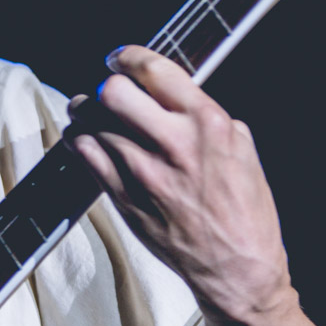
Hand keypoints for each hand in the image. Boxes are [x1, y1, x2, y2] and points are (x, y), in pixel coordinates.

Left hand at [69, 46, 294, 325]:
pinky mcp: (124, 199)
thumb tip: (176, 95)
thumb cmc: (246, 212)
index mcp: (207, 123)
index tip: (120, 58)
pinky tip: (86, 141)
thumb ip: (208, 116)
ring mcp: (143, 173)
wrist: (237, 269)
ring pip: (92, 123)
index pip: (154, 70)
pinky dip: (80, 142)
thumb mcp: (244, 150)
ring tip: (89, 113)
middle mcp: (172, 143)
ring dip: (86, 113)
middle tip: (104, 88)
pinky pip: (85, 156)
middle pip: (112, 92)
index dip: (129, 56)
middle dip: (105, 84)